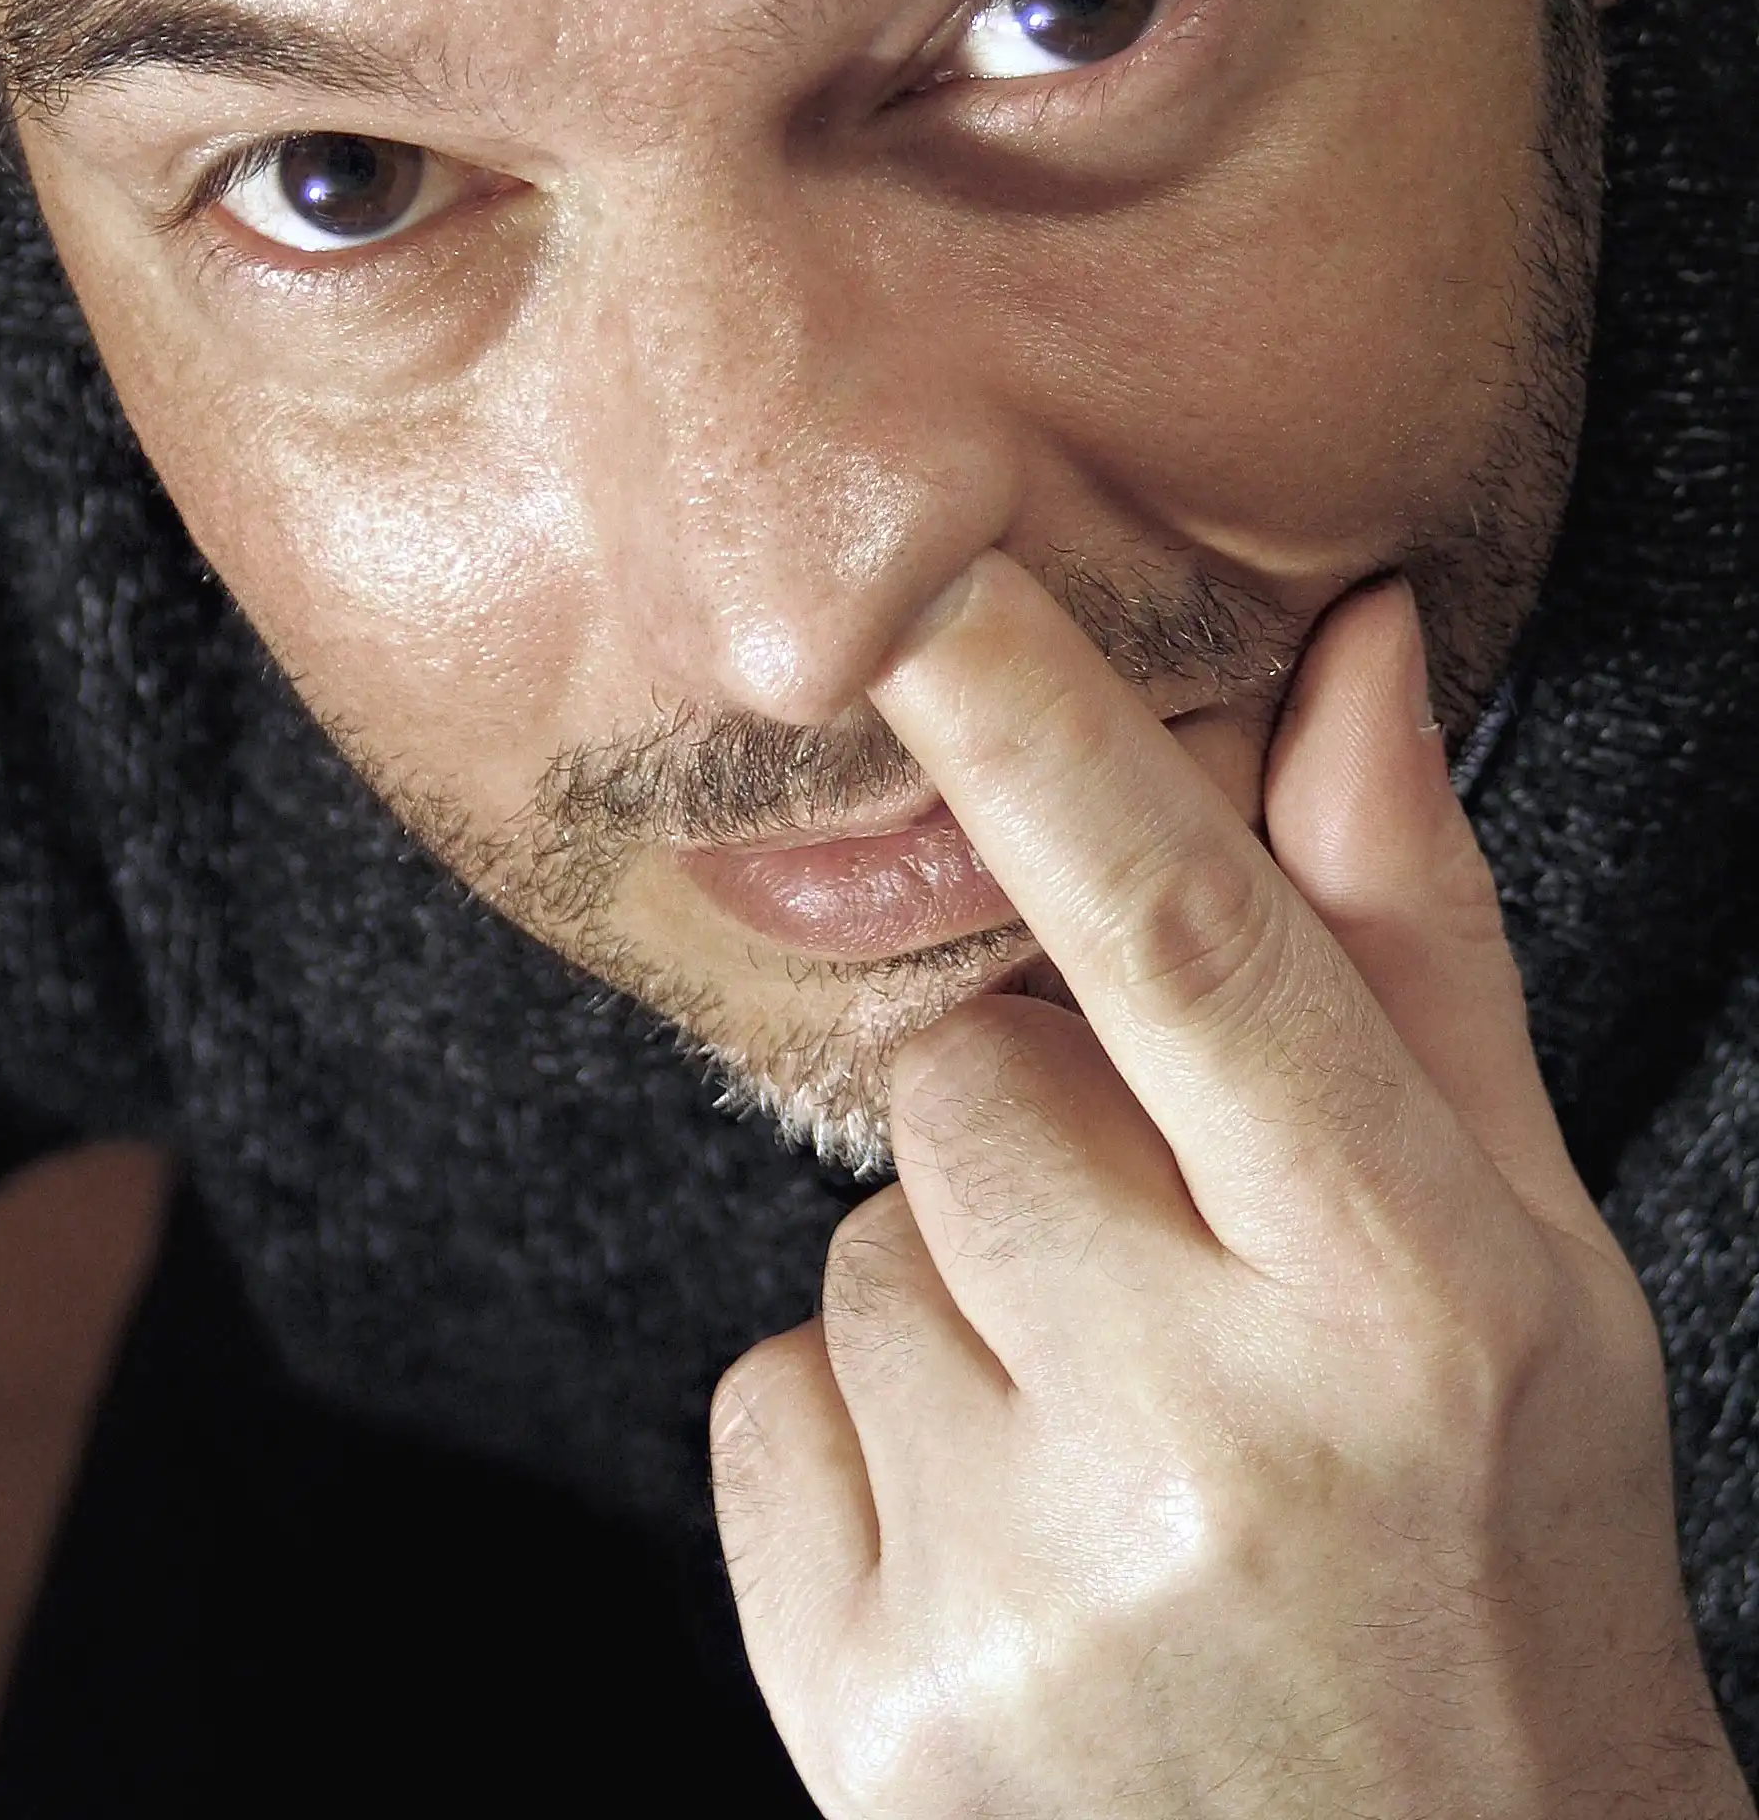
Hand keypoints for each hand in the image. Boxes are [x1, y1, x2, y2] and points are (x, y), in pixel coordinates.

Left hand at [711, 555, 1750, 1819]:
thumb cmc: (1501, 1554)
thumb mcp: (1524, 1253)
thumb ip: (1413, 939)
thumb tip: (1359, 645)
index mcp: (1411, 1292)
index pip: (1196, 950)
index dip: (1051, 743)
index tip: (915, 584)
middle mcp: (1219, 1443)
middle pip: (969, 1081)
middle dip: (1043, 1127)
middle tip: (1177, 1288)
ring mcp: (1032, 1598)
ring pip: (859, 1247)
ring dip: (959, 1305)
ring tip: (1115, 1451)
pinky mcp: (872, 1718)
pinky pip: (766, 1407)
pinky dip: (862, 1448)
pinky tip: (1013, 1547)